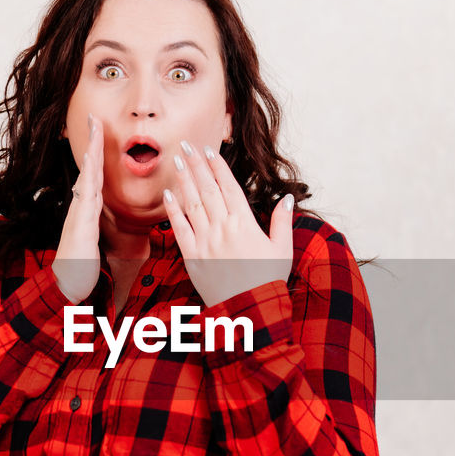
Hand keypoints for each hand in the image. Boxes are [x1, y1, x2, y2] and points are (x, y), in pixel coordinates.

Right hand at [52, 113, 103, 302]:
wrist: (68, 284)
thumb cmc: (81, 263)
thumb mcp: (93, 237)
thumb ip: (95, 220)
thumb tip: (97, 206)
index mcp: (87, 207)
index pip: (95, 173)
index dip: (97, 151)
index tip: (100, 129)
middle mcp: (82, 206)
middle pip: (90, 168)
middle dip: (93, 142)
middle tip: (96, 117)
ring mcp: (80, 213)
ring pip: (88, 177)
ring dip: (91, 153)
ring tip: (95, 130)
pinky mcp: (81, 224)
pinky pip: (87, 197)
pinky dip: (89, 179)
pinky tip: (91, 164)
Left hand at [162, 140, 294, 306]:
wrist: (249, 310)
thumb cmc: (267, 280)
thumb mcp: (282, 249)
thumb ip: (282, 221)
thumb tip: (287, 198)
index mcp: (245, 223)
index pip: (228, 186)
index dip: (217, 166)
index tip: (209, 149)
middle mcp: (222, 227)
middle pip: (207, 189)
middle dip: (196, 165)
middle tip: (185, 145)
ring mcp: (205, 241)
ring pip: (191, 204)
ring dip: (183, 180)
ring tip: (177, 161)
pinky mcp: (192, 256)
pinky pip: (179, 229)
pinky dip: (172, 210)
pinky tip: (167, 194)